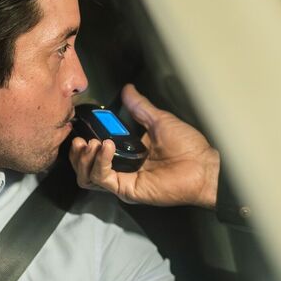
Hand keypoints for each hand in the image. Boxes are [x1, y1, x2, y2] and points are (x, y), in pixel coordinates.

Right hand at [70, 84, 219, 208]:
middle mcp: (122, 168)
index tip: (82, 125)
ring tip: (89, 144)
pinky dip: (100, 162)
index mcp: (128, 152)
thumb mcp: (159, 120)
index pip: (96, 148)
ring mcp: (123, 180)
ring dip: (84, 159)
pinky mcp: (127, 190)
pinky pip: (104, 179)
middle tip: (80, 139)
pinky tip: (107, 147)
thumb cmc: (188, 145)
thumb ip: (139, 107)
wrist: (203, 165)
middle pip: (85, 165)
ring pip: (88, 176)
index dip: (86, 137)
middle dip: (77, 153)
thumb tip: (127, 89)